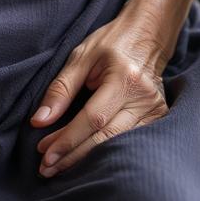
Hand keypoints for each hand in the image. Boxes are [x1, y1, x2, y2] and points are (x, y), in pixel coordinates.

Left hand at [29, 13, 168, 178]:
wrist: (146, 33)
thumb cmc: (111, 42)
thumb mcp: (81, 56)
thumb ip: (61, 89)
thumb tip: (39, 121)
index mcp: (124, 77)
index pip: (93, 118)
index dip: (67, 139)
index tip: (44, 153)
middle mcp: (144, 98)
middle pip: (105, 138)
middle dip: (73, 156)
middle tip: (46, 167)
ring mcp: (155, 110)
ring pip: (118, 146)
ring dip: (86, 159)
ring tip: (59, 167)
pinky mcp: (159, 118)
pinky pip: (130, 143)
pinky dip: (106, 154)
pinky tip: (85, 159)